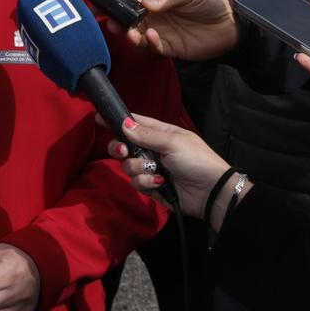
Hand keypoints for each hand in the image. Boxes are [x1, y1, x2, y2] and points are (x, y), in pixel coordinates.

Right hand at [116, 114, 235, 221]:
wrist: (211, 192)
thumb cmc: (196, 160)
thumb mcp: (172, 142)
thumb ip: (146, 135)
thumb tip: (123, 123)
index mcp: (160, 133)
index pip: (134, 124)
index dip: (117, 121)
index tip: (98, 118)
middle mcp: (153, 150)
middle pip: (124, 146)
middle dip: (120, 149)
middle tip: (123, 152)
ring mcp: (151, 169)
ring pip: (128, 166)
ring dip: (139, 169)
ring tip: (156, 173)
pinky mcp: (151, 187)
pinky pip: (137, 183)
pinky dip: (146, 183)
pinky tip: (160, 184)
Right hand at [120, 0, 239, 60]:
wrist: (230, 23)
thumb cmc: (209, 2)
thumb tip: (145, 4)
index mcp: (155, 2)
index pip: (131, 2)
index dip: (115, 3)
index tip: (99, 3)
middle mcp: (154, 19)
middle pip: (129, 22)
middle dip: (118, 23)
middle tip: (112, 24)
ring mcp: (161, 34)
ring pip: (138, 37)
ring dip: (130, 36)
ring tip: (129, 33)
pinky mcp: (170, 48)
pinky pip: (154, 48)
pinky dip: (149, 44)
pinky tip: (152, 36)